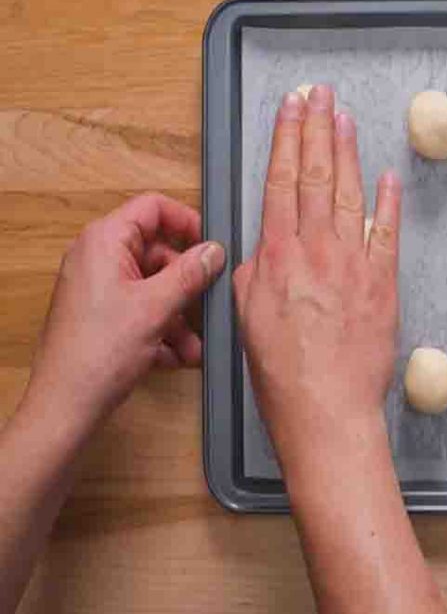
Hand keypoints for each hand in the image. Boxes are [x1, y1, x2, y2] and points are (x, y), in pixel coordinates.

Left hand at [25, 194, 224, 434]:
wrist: (66, 405)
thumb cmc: (100, 352)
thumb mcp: (157, 307)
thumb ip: (190, 273)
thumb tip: (214, 250)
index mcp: (104, 242)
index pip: (152, 207)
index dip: (187, 222)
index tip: (211, 246)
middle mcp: (97, 258)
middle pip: (158, 250)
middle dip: (187, 281)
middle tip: (210, 301)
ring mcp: (98, 287)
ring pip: (153, 284)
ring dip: (179, 313)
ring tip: (194, 344)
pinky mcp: (101, 313)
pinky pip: (141, 308)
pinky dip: (161, 327)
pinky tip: (175, 355)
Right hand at [232, 85, 401, 453]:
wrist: (328, 410)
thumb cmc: (282, 374)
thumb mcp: (246, 319)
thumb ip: (253, 274)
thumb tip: (262, 250)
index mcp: (277, 256)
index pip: (279, 181)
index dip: (286, 138)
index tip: (290, 107)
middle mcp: (316, 250)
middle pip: (314, 175)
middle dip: (316, 128)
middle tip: (319, 93)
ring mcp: (354, 263)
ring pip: (348, 193)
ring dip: (347, 150)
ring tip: (344, 116)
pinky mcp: (384, 282)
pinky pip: (387, 231)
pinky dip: (389, 201)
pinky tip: (388, 174)